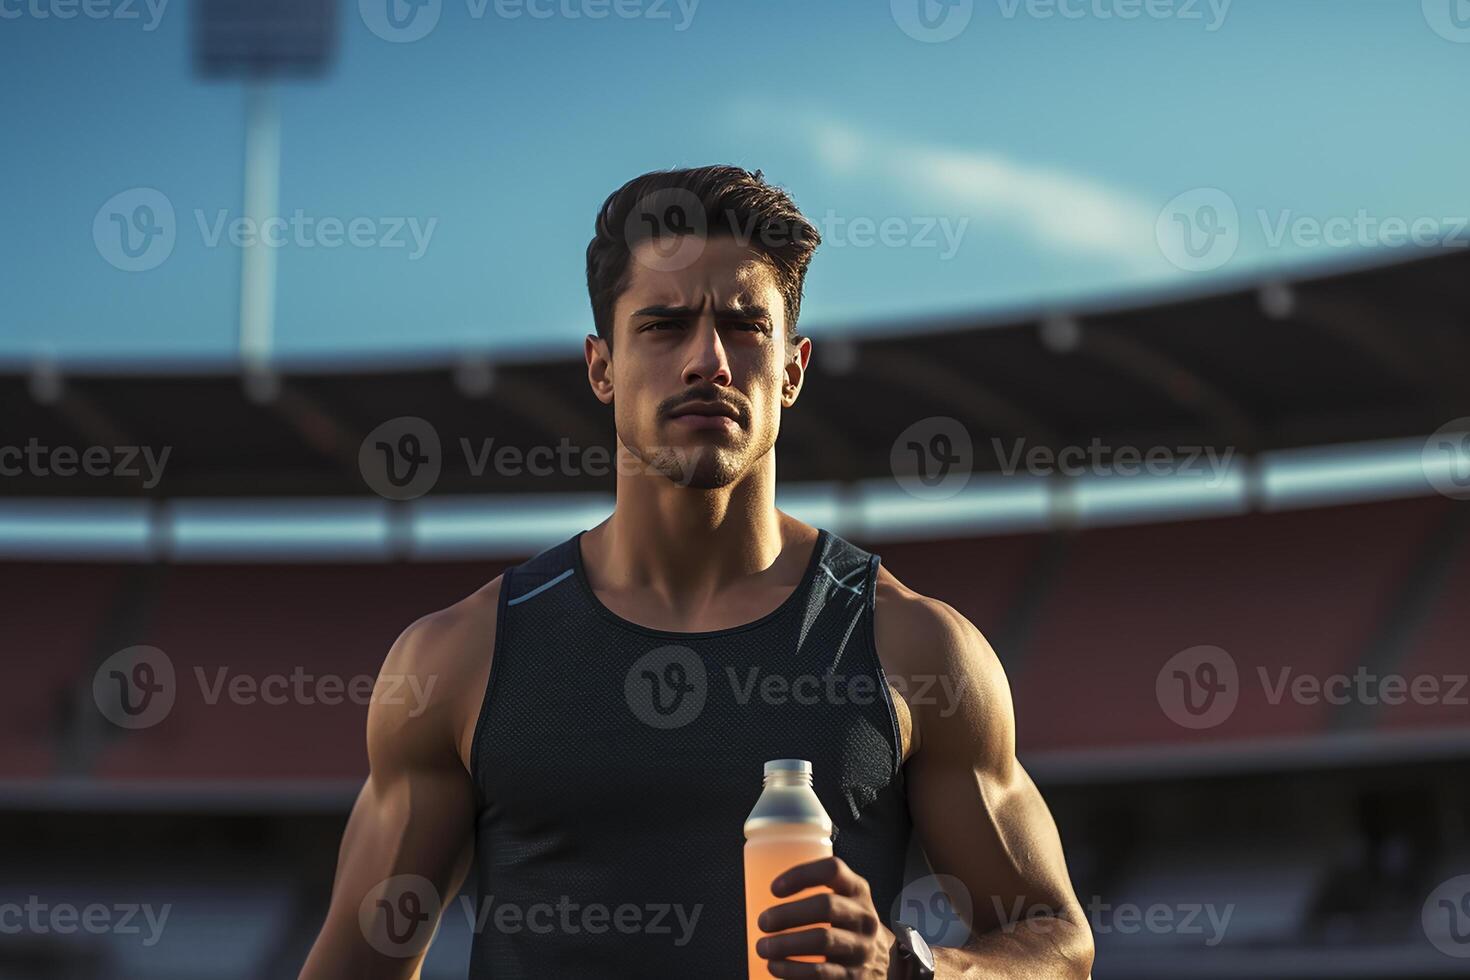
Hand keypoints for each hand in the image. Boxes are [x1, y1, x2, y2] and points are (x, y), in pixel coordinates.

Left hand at [755, 856, 895, 978]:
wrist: (881, 962)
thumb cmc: (847, 924)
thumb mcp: (844, 900)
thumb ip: (817, 891)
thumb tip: (760, 894)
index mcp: (857, 890)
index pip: (832, 870)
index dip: (801, 875)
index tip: (774, 888)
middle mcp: (863, 916)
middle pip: (825, 906)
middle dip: (788, 914)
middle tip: (763, 922)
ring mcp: (861, 947)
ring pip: (822, 940)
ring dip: (786, 944)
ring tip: (762, 947)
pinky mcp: (854, 975)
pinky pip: (821, 973)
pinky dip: (793, 971)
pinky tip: (775, 967)